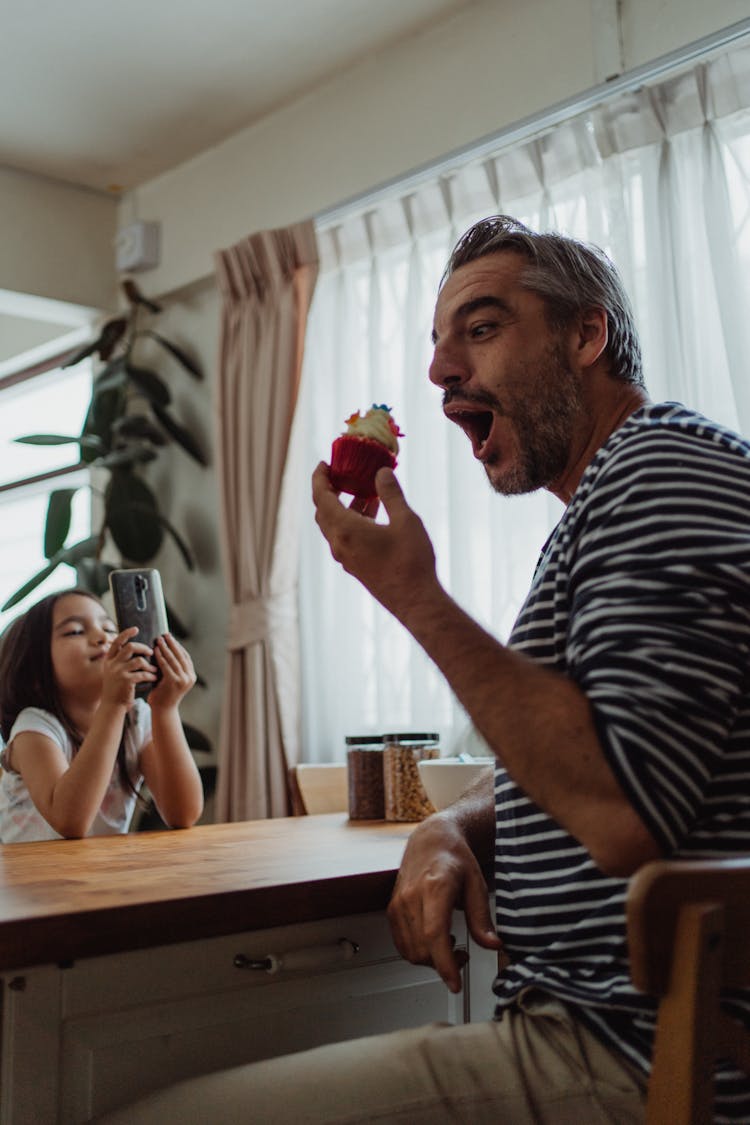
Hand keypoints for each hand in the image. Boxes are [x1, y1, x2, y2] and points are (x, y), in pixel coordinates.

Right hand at [102, 627, 155, 705]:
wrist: (112, 706)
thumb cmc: (117, 688)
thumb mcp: (114, 671)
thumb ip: (120, 660)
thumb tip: (134, 646)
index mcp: (109, 660)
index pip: (117, 642)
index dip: (126, 633)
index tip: (136, 629)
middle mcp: (112, 664)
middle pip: (130, 648)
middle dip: (143, 648)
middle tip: (151, 652)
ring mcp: (118, 672)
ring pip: (138, 661)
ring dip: (149, 665)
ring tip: (155, 670)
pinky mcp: (126, 681)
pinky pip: (142, 674)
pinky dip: (150, 675)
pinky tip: (154, 678)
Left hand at [147, 634, 195, 709]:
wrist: (162, 711)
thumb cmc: (163, 695)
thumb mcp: (170, 679)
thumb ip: (171, 667)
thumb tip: (165, 650)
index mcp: (191, 676)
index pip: (185, 657)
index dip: (177, 646)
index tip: (170, 637)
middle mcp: (190, 677)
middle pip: (181, 656)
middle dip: (172, 644)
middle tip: (165, 634)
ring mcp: (184, 680)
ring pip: (174, 659)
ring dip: (166, 648)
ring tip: (159, 640)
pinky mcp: (175, 682)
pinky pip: (167, 666)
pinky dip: (161, 657)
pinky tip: (155, 651)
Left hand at [312, 462, 439, 622]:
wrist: (415, 601)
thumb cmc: (411, 560)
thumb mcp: (405, 520)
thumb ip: (390, 493)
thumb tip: (382, 472)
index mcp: (345, 529)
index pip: (321, 497)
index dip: (320, 478)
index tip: (324, 463)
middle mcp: (339, 544)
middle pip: (323, 512)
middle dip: (330, 491)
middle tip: (343, 475)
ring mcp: (346, 558)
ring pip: (335, 526)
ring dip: (345, 507)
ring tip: (365, 492)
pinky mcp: (355, 567)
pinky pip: (344, 538)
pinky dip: (352, 521)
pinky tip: (373, 516)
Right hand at [387, 813, 501, 993]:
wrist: (431, 841)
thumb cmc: (455, 859)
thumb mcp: (477, 884)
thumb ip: (482, 918)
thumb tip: (492, 945)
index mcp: (435, 887)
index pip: (434, 934)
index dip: (444, 963)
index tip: (455, 983)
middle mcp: (411, 896)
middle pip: (422, 948)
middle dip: (444, 964)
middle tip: (463, 957)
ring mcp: (398, 903)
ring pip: (410, 951)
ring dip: (430, 960)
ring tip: (449, 947)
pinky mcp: (392, 910)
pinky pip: (402, 944)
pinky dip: (418, 952)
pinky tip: (434, 941)